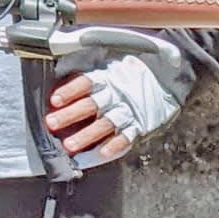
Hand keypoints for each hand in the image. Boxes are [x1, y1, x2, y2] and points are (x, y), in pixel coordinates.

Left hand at [45, 53, 182, 169]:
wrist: (166, 75)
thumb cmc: (131, 72)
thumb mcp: (110, 64)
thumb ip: (91, 74)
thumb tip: (63, 74)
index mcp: (107, 77)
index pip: (85, 82)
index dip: (69, 90)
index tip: (54, 100)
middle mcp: (116, 94)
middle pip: (90, 104)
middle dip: (70, 115)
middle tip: (52, 123)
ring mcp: (128, 110)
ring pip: (105, 124)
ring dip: (86, 135)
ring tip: (70, 146)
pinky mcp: (141, 123)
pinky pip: (127, 136)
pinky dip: (115, 144)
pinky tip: (102, 153)